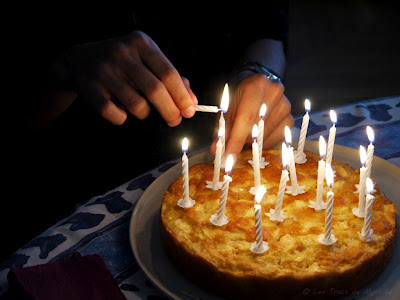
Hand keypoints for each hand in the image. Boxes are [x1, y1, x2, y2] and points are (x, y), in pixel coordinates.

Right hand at [64, 31, 196, 125]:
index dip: (181, 96)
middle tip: (174, 120)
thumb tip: (191, 103)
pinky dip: (123, 118)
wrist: (80, 60)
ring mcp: (104, 69)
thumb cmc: (124, 64)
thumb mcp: (147, 61)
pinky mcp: (90, 87)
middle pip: (155, 90)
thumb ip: (171, 79)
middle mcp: (122, 53)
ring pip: (137, 104)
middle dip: (170, 110)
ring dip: (145, 114)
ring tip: (143, 110)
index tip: (189, 111)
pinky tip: (123, 112)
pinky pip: (114, 113)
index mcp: (141, 43)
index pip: (168, 73)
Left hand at [210, 73, 293, 157]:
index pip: (246, 118)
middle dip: (242, 140)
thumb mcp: (227, 109)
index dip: (236, 140)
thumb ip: (222, 129)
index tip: (229, 156)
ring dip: (252, 140)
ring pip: (265, 136)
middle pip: (256, 128)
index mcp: (256, 86)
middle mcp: (274, 93)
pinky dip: (263, 142)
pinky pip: (275, 139)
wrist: (256, 86)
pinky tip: (257, 134)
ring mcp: (285, 106)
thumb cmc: (240, 97)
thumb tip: (216, 150)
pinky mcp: (290, 119)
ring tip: (246, 131)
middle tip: (234, 141)